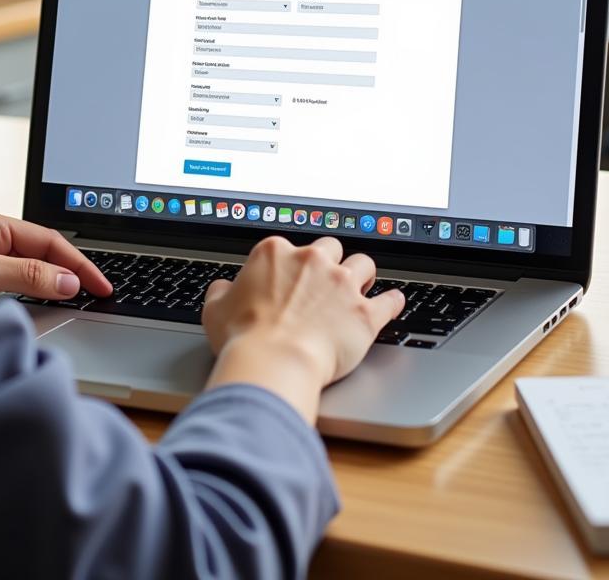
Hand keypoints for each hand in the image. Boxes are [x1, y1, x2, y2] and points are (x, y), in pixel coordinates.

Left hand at [0, 209, 112, 301]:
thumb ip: (26, 276)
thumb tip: (66, 281)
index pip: (48, 241)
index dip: (78, 263)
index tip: (100, 284)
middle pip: (45, 253)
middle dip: (73, 270)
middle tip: (100, 293)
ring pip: (33, 268)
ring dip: (56, 282)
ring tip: (83, 298)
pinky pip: (20, 282)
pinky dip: (39, 291)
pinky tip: (50, 302)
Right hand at [201, 235, 404, 422]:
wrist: (274, 362)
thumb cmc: (243, 337)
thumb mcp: (214, 309)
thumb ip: (221, 292)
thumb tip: (223, 289)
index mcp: (275, 253)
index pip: (290, 246)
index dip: (291, 263)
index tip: (292, 276)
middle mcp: (312, 260)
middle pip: (331, 247)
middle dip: (331, 261)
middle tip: (327, 279)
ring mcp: (342, 285)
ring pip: (364, 264)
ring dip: (362, 274)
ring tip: (360, 285)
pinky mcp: (365, 313)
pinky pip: (390, 300)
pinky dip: (393, 301)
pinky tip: (393, 302)